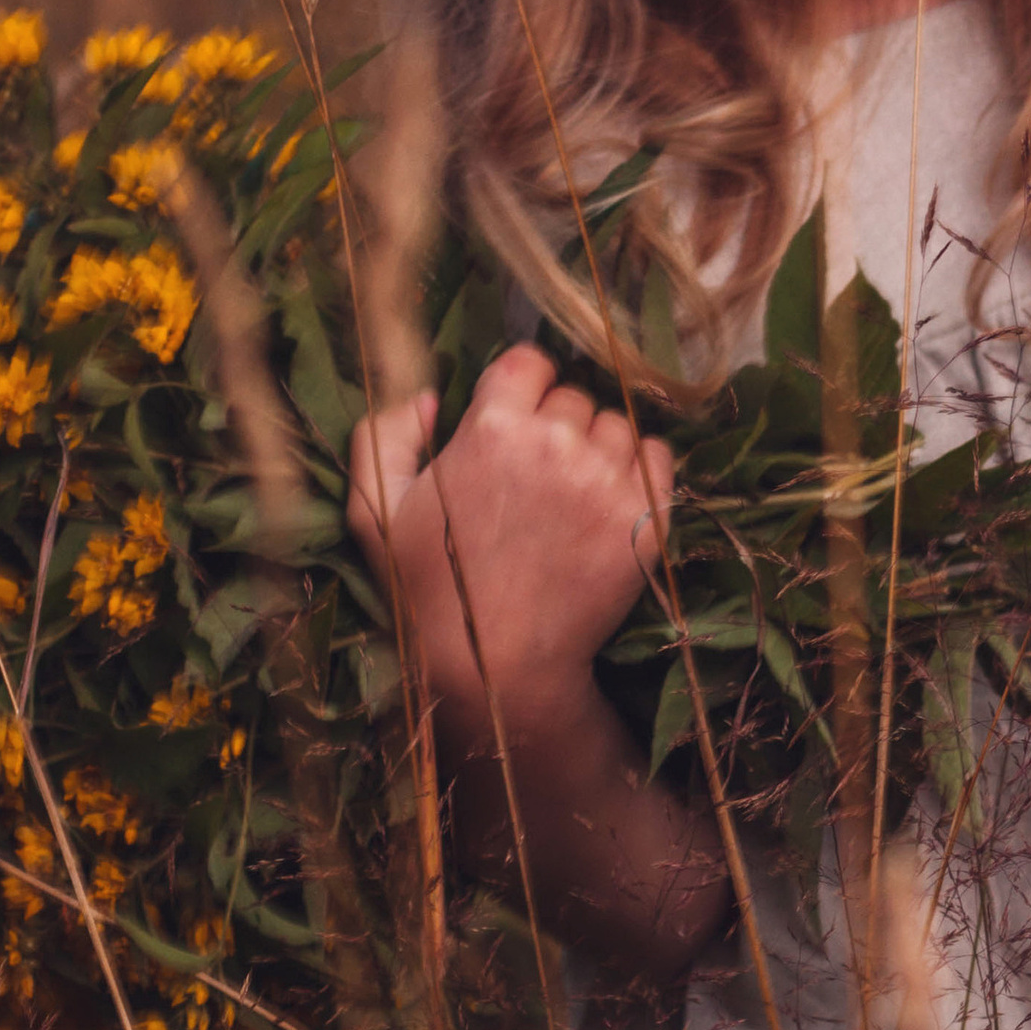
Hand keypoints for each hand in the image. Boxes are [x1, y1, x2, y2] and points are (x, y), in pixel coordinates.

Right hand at [349, 346, 675, 743]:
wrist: (496, 668)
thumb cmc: (426, 591)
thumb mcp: (372, 510)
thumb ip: (383, 434)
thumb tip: (428, 395)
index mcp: (492, 427)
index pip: (529, 361)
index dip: (519, 387)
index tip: (511, 421)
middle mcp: (557, 442)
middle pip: (573, 395)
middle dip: (555, 422)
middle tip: (534, 474)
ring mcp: (607, 479)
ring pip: (616, 423)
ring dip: (596, 446)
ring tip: (569, 493)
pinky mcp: (646, 517)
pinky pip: (657, 455)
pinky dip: (639, 467)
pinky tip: (608, 499)